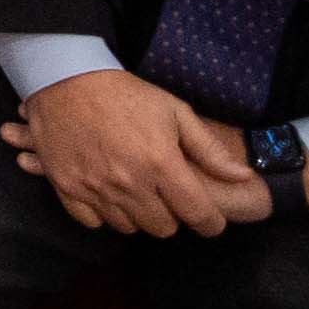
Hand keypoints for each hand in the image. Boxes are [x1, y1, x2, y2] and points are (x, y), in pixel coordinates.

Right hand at [2, 68, 265, 236]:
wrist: (66, 80)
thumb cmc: (126, 94)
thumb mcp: (175, 111)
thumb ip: (209, 149)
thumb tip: (243, 177)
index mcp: (161, 164)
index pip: (198, 215)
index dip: (210, 223)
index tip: (210, 219)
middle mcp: (130, 183)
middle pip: (163, 228)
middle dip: (171, 215)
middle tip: (166, 195)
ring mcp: (96, 188)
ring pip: (128, 227)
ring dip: (137, 215)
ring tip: (136, 192)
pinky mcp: (67, 188)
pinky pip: (93, 222)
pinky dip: (103, 213)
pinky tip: (107, 193)